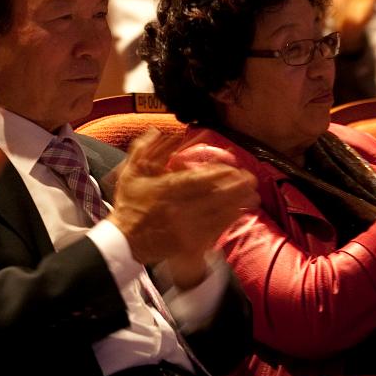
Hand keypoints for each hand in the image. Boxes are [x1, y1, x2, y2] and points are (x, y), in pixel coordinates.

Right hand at [109, 128, 257, 265]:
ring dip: (237, 205)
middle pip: (213, 196)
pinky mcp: (188, 243)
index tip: (234, 168)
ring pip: (217, 214)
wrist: (123, 242)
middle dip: (236, 188)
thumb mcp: (130, 174)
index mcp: (165, 190)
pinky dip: (228, 221)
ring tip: (253, 196)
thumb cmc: (129, 205)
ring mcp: (184, 228)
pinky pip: (213, 231)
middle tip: (252, 180)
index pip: (197, 180)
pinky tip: (239, 213)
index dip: (218, 174)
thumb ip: (143, 150)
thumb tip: (157, 132)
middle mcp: (177, 208)